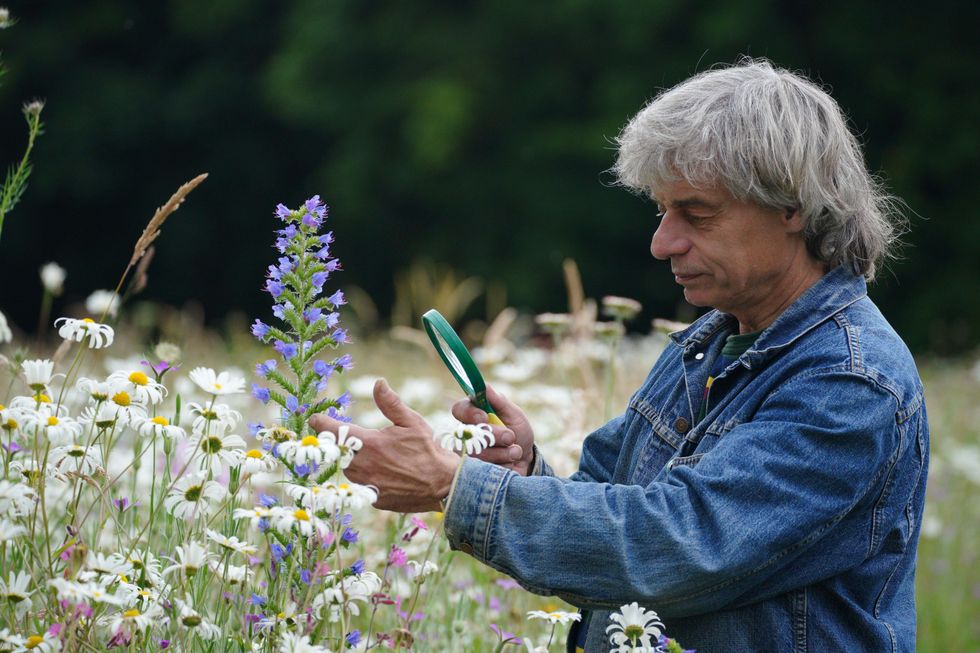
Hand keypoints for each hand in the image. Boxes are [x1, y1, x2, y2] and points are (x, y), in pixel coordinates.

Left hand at [309, 378, 459, 512]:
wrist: (444, 484)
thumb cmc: (429, 450)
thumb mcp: (412, 421)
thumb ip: (390, 403)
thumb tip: (378, 382)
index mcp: (370, 444)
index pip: (335, 432)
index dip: (322, 423)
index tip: (314, 418)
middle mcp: (364, 467)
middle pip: (339, 453)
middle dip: (340, 444)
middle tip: (343, 436)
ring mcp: (368, 485)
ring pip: (349, 471)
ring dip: (352, 461)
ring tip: (368, 454)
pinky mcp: (374, 499)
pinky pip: (361, 486)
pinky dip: (366, 478)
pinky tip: (381, 472)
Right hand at [451, 384, 535, 475]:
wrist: (526, 461)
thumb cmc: (518, 433)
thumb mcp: (514, 415)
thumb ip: (499, 402)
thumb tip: (484, 386)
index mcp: (473, 414)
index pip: (459, 409)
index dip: (469, 413)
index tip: (484, 417)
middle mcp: (465, 433)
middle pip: (467, 433)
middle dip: (493, 435)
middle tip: (510, 437)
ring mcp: (467, 453)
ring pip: (476, 452)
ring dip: (501, 452)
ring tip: (515, 451)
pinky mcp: (472, 472)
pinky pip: (482, 469)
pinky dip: (501, 465)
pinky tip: (510, 463)